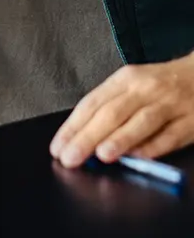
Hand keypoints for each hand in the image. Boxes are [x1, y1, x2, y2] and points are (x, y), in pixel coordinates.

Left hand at [50, 53, 193, 168]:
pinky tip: (138, 157)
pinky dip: (154, 147)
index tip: (58, 147)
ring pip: (141, 122)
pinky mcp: (191, 121)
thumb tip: (83, 136)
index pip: (92, 103)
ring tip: (101, 155)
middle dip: (88, 137)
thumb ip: (111, 107)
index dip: (73, 126)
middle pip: (112, 113)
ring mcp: (169, 104)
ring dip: (120, 139)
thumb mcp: (132, 85)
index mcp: (124, 79)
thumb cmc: (160, 84)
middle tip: (70, 157)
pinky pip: (170, 136)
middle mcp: (144, 89)